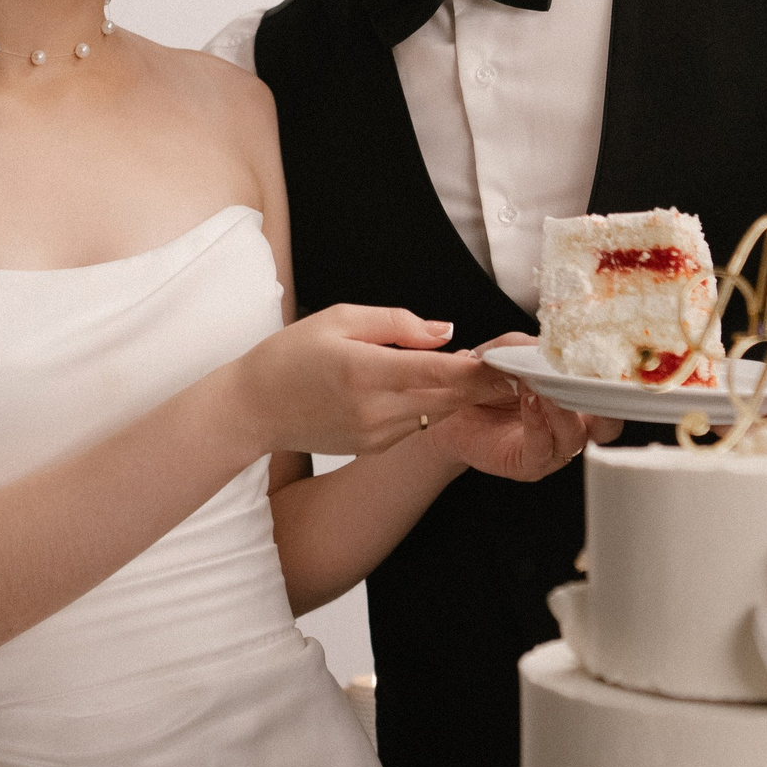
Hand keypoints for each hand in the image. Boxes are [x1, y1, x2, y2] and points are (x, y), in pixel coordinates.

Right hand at [235, 305, 497, 460]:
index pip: (440, 371)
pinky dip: (428, 406)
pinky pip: (414, 425)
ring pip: (435, 413)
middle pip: (448, 398)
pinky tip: (428, 388)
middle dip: (481, 384)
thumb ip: (398, 323)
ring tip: (475, 372)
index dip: (481, 368)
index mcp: (366, 371)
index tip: (511, 360)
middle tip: (512, 367)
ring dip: (456, 395)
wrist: (254, 407)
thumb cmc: (292, 354)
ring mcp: (375, 435)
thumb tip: (445, 332)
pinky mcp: (372, 448)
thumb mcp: (341, 318)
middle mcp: (375, 409)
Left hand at [450, 335, 622, 481]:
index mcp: (576, 397)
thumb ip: (528, 348)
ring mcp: (552, 447)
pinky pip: (542, 449)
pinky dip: (538, 424)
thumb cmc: (484, 381)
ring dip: (562, 409)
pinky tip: (529, 402)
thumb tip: (548, 346)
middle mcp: (572, 425)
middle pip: (608, 424)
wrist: (450, 410)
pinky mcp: (529, 464)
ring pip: (575, 436)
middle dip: (604, 403)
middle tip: (590, 379)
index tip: (607, 359)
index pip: (608, 393)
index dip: (613, 380)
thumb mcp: (506, 352)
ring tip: (543, 387)